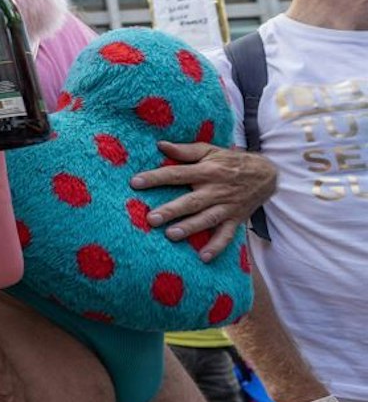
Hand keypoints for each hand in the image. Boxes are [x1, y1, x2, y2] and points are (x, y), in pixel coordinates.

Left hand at [130, 142, 275, 261]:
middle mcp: (216, 190)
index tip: (135, 183)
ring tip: (171, 235)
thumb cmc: (231, 161)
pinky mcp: (235, 219)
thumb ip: (186, 150)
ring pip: (207, 219)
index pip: (177, 174)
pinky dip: (217, 246)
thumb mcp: (210, 150)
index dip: (156, 178)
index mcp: (207, 171)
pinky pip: (227, 235)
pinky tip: (203, 257)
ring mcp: (226, 206)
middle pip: (191, 201)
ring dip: (190, 228)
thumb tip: (161, 145)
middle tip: (151, 218)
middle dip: (172, 210)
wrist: (267, 174)